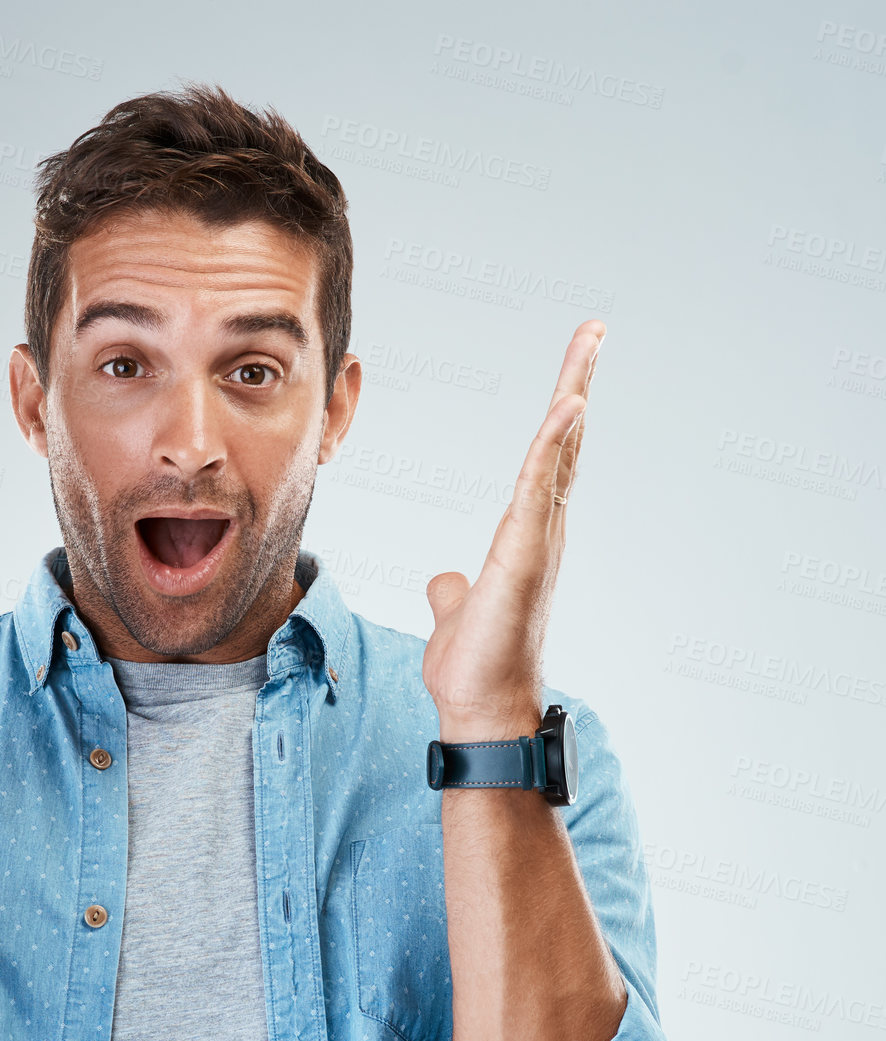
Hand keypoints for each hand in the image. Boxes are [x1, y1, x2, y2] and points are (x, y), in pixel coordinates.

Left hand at [422, 319, 604, 739]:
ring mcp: (538, 541)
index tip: (575, 374)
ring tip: (590, 343)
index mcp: (524, 538)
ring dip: (574, 394)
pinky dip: (555, 445)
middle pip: (563, 444)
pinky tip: (569, 404)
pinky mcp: (525, 555)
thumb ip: (453, 591)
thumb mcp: (458, 613)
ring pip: (559, 454)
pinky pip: (541, 487)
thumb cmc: (476, 667)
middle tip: (595, 332)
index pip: (547, 463)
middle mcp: (541, 532)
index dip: (560, 418)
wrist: (480, 707)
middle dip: (578, 384)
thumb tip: (446, 579)